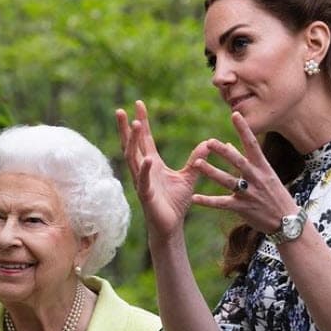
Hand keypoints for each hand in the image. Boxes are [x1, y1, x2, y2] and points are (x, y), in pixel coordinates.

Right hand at [116, 100, 209, 241]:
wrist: (171, 226)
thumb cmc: (176, 203)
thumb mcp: (189, 177)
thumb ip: (196, 159)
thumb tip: (209, 142)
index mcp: (153, 164)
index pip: (145, 139)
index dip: (142, 121)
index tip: (139, 103)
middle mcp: (144, 170)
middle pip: (132, 145)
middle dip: (127, 128)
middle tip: (122, 110)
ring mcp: (142, 182)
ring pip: (133, 159)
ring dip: (133, 142)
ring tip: (135, 125)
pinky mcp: (146, 195)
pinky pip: (144, 180)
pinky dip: (145, 170)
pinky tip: (146, 159)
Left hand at [190, 111, 300, 233]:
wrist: (287, 221)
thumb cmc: (275, 195)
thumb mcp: (265, 175)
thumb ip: (245, 159)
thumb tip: (228, 145)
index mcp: (263, 167)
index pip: (252, 144)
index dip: (243, 129)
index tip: (235, 114)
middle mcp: (256, 178)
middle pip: (238, 161)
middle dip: (223, 152)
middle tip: (209, 142)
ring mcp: (249, 193)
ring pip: (228, 181)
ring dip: (212, 172)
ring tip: (197, 163)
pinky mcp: (243, 208)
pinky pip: (222, 204)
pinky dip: (208, 201)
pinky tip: (195, 197)